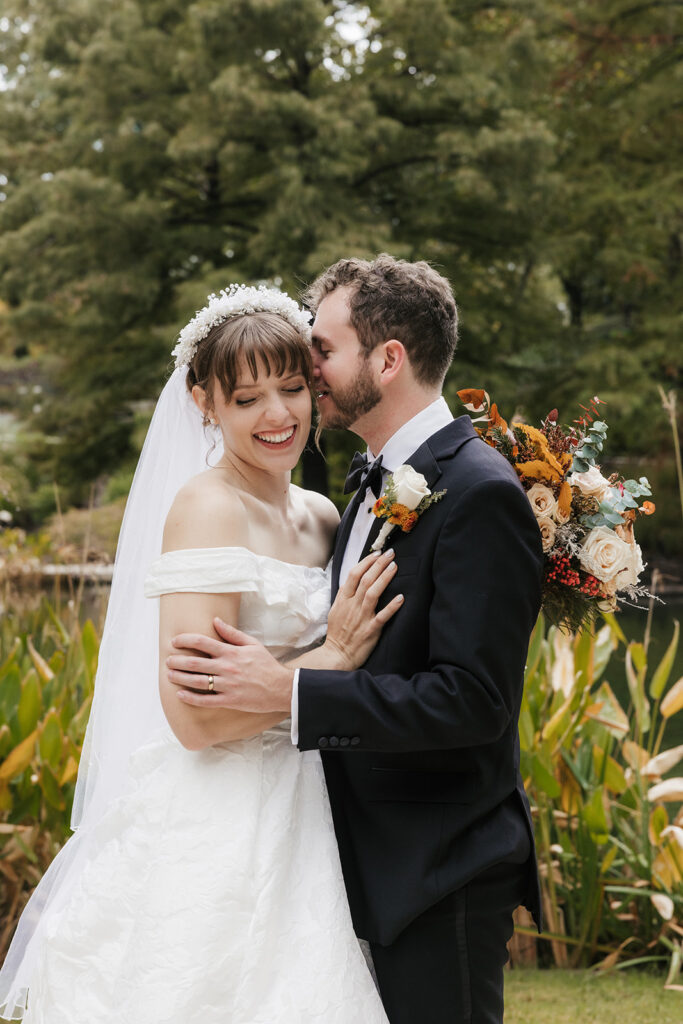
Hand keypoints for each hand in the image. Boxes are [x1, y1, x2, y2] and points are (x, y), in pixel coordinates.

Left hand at [166, 624, 293, 712]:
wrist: (281, 688)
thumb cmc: (266, 664)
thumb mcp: (252, 644)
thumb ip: (232, 633)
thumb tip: (215, 621)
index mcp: (231, 652)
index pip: (202, 642)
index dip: (185, 640)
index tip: (174, 642)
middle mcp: (227, 668)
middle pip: (195, 663)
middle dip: (177, 661)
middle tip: (168, 660)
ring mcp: (227, 685)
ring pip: (197, 682)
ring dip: (180, 678)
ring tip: (169, 675)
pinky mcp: (230, 701)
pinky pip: (206, 700)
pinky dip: (191, 698)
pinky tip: (181, 695)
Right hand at [324, 549, 403, 669]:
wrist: (336, 656)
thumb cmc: (338, 633)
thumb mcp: (336, 610)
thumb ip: (346, 595)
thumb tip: (355, 579)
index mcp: (343, 600)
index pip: (353, 575)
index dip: (366, 562)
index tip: (377, 553)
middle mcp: (352, 606)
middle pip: (365, 580)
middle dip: (378, 564)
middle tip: (390, 553)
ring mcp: (361, 617)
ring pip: (373, 593)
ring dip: (384, 578)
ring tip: (394, 566)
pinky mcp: (370, 630)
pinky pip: (382, 616)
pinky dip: (391, 606)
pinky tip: (401, 597)